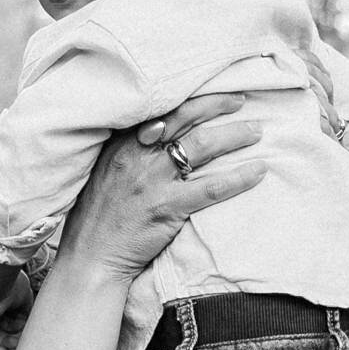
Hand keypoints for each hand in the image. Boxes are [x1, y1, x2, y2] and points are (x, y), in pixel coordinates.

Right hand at [57, 93, 265, 281]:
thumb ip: (130, 150)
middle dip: (217, 104)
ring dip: (234, 136)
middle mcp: (137, 155)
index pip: (162, 109)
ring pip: (202, 146)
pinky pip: (211, 188)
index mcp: (122, 144)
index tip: (213, 94)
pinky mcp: (167, 208)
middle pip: (185, 118)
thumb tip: (159, 132)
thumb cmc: (99, 216)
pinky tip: (257, 172)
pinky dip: (238, 178)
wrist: (90, 256)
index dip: (192, 98)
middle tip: (241, 101)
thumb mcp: (106, 171)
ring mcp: (152, 181)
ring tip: (255, 132)